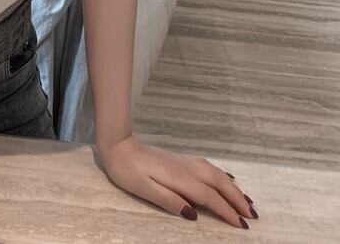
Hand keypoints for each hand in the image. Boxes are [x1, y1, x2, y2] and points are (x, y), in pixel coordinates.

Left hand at [97, 135, 257, 228]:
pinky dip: (222, 175)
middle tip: (253, 217)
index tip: (242, 226)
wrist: (118, 145)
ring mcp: (184, 162)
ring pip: (216, 174)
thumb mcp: (144, 189)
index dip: (226, 211)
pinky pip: (209, 167)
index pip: (209, 197)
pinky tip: (227, 177)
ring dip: (233, 187)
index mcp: (179, 178)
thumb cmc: (127, 171)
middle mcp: (187, 168)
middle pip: (219, 184)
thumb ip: (169, 201)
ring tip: (247, 201)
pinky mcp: (180, 159)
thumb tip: (194, 215)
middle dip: (237, 199)